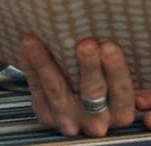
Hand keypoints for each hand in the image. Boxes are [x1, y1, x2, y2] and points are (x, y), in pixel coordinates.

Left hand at [19, 35, 135, 136]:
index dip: (116, 70)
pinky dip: (32, 66)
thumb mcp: (122, 82)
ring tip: (37, 41)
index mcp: (120, 111)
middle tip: (86, 43)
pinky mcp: (47, 115)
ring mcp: (69, 119)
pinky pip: (37, 90)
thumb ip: (122, 67)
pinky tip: (28, 46)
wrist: (85, 108)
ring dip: (46, 63)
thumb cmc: (110, 85)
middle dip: (89, 66)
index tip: (110, 46)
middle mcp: (95, 120)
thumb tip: (120, 30)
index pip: (121, 92)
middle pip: (92, 92)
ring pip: (57, 90)